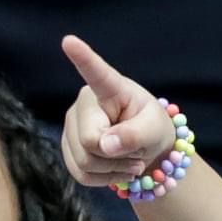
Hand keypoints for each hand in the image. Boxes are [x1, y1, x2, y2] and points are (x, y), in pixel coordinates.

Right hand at [58, 35, 178, 189]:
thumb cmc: (152, 128)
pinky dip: (102, 179)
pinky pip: (80, 174)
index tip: (69, 41)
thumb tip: (104, 144)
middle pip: (90, 142)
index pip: (95, 73)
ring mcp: (70, 126)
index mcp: (108, 89)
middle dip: (116, 157)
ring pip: (84, 162)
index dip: (82, 58)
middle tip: (137, 156)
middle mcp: (82, 104)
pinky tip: (115, 171)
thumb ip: (135, 135)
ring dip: (112, 171)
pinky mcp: (68, 148)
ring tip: (130, 162)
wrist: (145, 148)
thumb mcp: (154, 130)